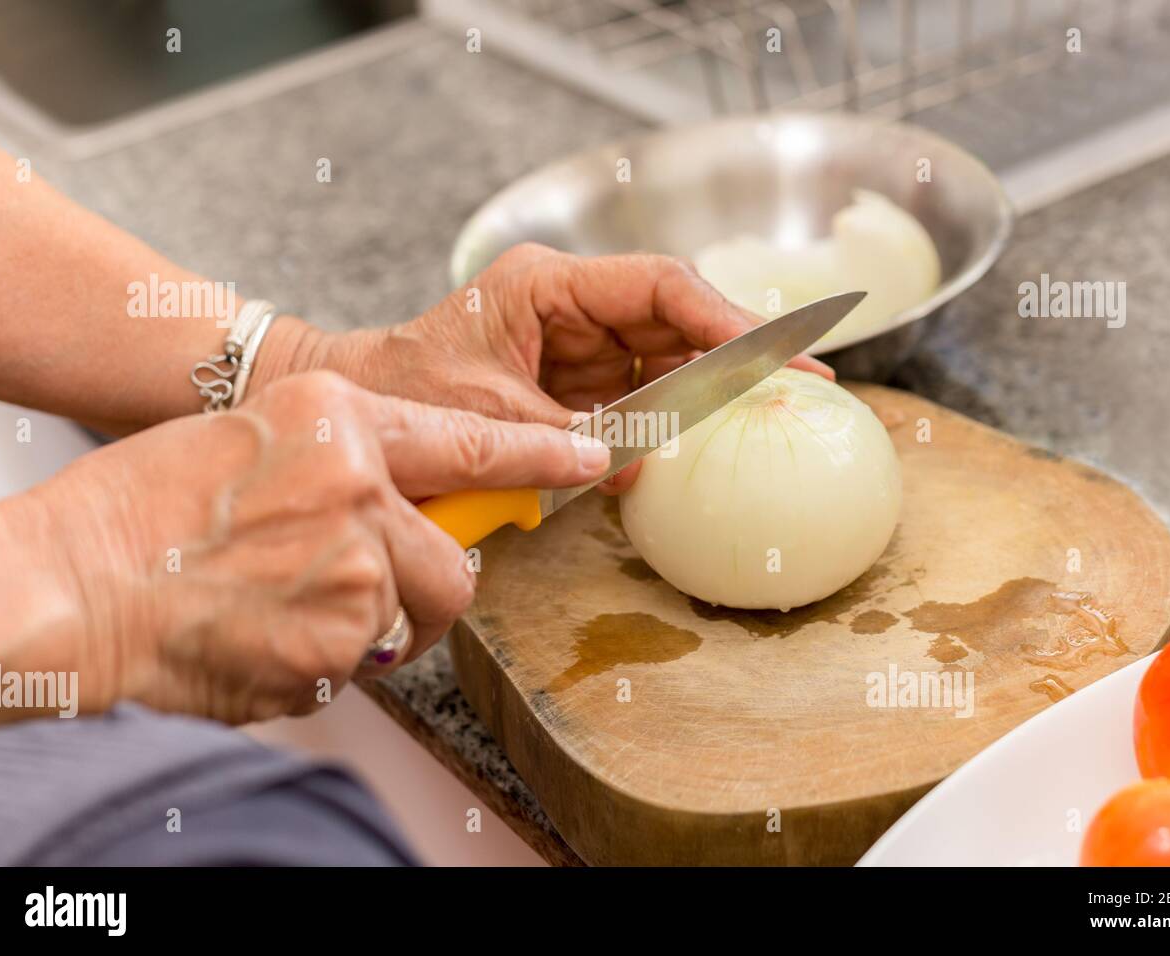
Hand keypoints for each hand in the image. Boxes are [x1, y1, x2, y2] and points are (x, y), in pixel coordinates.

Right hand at [24, 371, 608, 723]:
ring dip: (364, 630)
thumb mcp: (254, 441)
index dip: (537, 458)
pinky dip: (324, 665)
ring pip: (409, 620)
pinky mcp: (340, 641)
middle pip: (452, 561)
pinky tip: (263, 638)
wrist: (71, 581)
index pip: (468, 442)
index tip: (588, 460)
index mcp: (338, 419)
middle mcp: (360, 484)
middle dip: (427, 590)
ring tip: (282, 612)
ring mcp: (355, 565)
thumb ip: (345, 465)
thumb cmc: (141, 513)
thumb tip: (406, 508)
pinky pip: (362, 666)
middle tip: (372, 595)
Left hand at [266, 246, 834, 490]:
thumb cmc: (406, 393)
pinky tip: (706, 438)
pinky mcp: (578, 377)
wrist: (363, 406)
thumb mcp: (486, 420)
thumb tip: (638, 467)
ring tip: (772, 413)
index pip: (659, 287)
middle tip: (807, 381)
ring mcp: (578, 339)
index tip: (777, 352)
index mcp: (546, 286)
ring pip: (668, 352)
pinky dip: (673, 416)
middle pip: (677, 315)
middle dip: (739, 349)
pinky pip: (643, 390)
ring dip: (712, 387)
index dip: (726, 317)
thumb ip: (565, 442)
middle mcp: (572, 303)